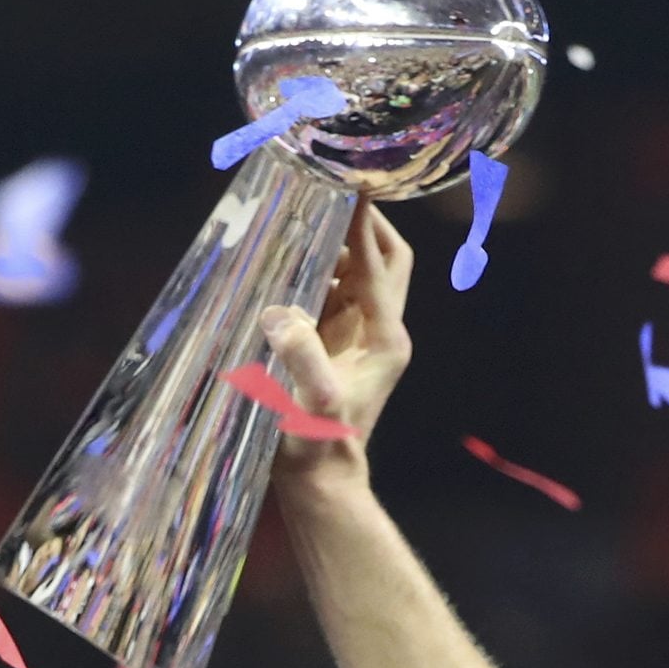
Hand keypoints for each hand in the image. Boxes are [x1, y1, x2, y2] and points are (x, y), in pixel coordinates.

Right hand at [261, 206, 411, 493]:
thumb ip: (301, 356)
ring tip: (304, 216)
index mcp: (386, 339)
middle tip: (330, 194)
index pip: (381, 267)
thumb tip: (282, 314)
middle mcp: (381, 331)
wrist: (318, 482)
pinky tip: (290, 258)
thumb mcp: (310, 403)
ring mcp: (359, 336)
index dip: (364, 227)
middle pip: (387, 260)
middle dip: (364, 226)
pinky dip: (318, 269)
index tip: (347, 186)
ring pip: (360, 270)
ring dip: (338, 245)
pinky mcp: (335, 342)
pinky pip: (333, 290)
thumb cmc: (316, 447)